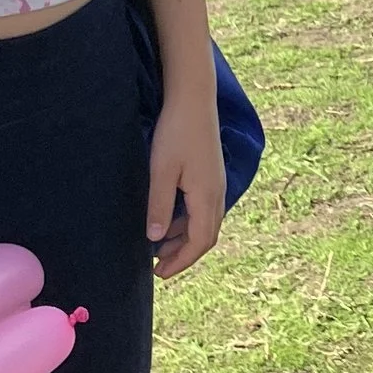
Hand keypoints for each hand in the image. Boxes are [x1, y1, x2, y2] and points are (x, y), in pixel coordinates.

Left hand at [146, 89, 225, 277]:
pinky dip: (188, 222)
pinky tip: (170, 218)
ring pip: (206, 223)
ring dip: (185, 238)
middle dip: (184, 255)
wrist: (194, 98)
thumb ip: (159, 205)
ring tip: (160, 246)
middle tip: (160, 267)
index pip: (199, 242)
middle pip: (206, 236)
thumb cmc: (176, 132)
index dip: (181, 261)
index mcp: (207, 197)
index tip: (161, 274)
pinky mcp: (211, 174)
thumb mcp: (161, 171)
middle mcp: (217, 194)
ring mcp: (216, 183)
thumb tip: (156, 238)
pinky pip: (204, 208)